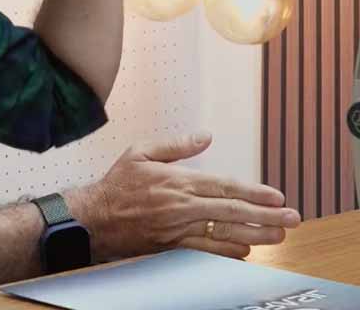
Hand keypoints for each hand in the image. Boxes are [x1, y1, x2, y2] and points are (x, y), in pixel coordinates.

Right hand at [63, 132, 300, 260]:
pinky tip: (246, 250)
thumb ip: (175, 145)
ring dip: (255, 236)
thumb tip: (205, 136)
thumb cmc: (117, 184)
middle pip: (232, 212)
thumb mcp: (140, 152)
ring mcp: (178, 229)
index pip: (224, 186)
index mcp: (176, 182)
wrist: (94, 218)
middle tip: (291, 218)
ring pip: (225, 234)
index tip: (276, 196)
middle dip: (266, 216)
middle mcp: (181, 207)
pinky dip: (229, 251)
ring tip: (278, 236)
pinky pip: (207, 251)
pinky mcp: (173, 246)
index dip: (253, 192)